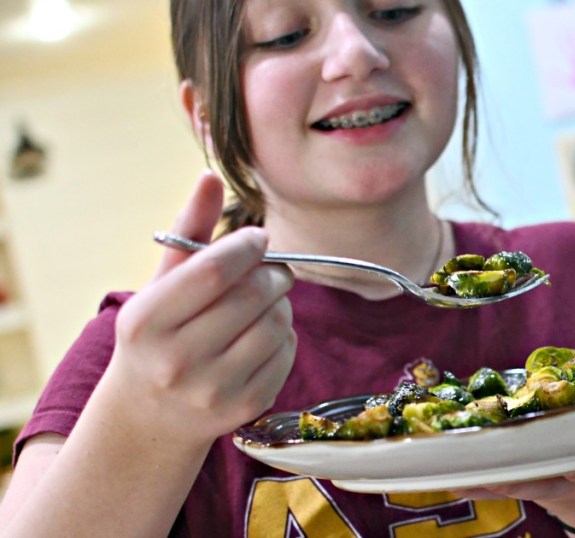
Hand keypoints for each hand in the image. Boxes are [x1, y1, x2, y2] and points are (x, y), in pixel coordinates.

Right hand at [103, 171, 296, 444]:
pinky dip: (285, 336)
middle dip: (273, 273)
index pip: (214, 271)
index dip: (247, 246)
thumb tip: (210, 176)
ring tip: (264, 303)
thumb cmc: (160, 333)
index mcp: (145, 321)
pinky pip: (287, 353)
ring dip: (281, 304)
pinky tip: (263, 336)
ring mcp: (211, 390)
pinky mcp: (244, 409)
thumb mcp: (162, 283)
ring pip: (277, 323)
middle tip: (272, 270)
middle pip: (253, 295)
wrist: (151, 415)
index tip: (258, 239)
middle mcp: (175, 360)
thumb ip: (190, 230)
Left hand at [454, 414, 574, 526]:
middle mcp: (567, 478)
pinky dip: (468, 478)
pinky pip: (492, 480)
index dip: (572, 474)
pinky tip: (441, 472)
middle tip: (475, 474)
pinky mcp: (523, 479)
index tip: (563, 473)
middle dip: (508, 481)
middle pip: (535, 481)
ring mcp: (542, 482)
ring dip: (477, 481)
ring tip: (445, 474)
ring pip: (506, 484)